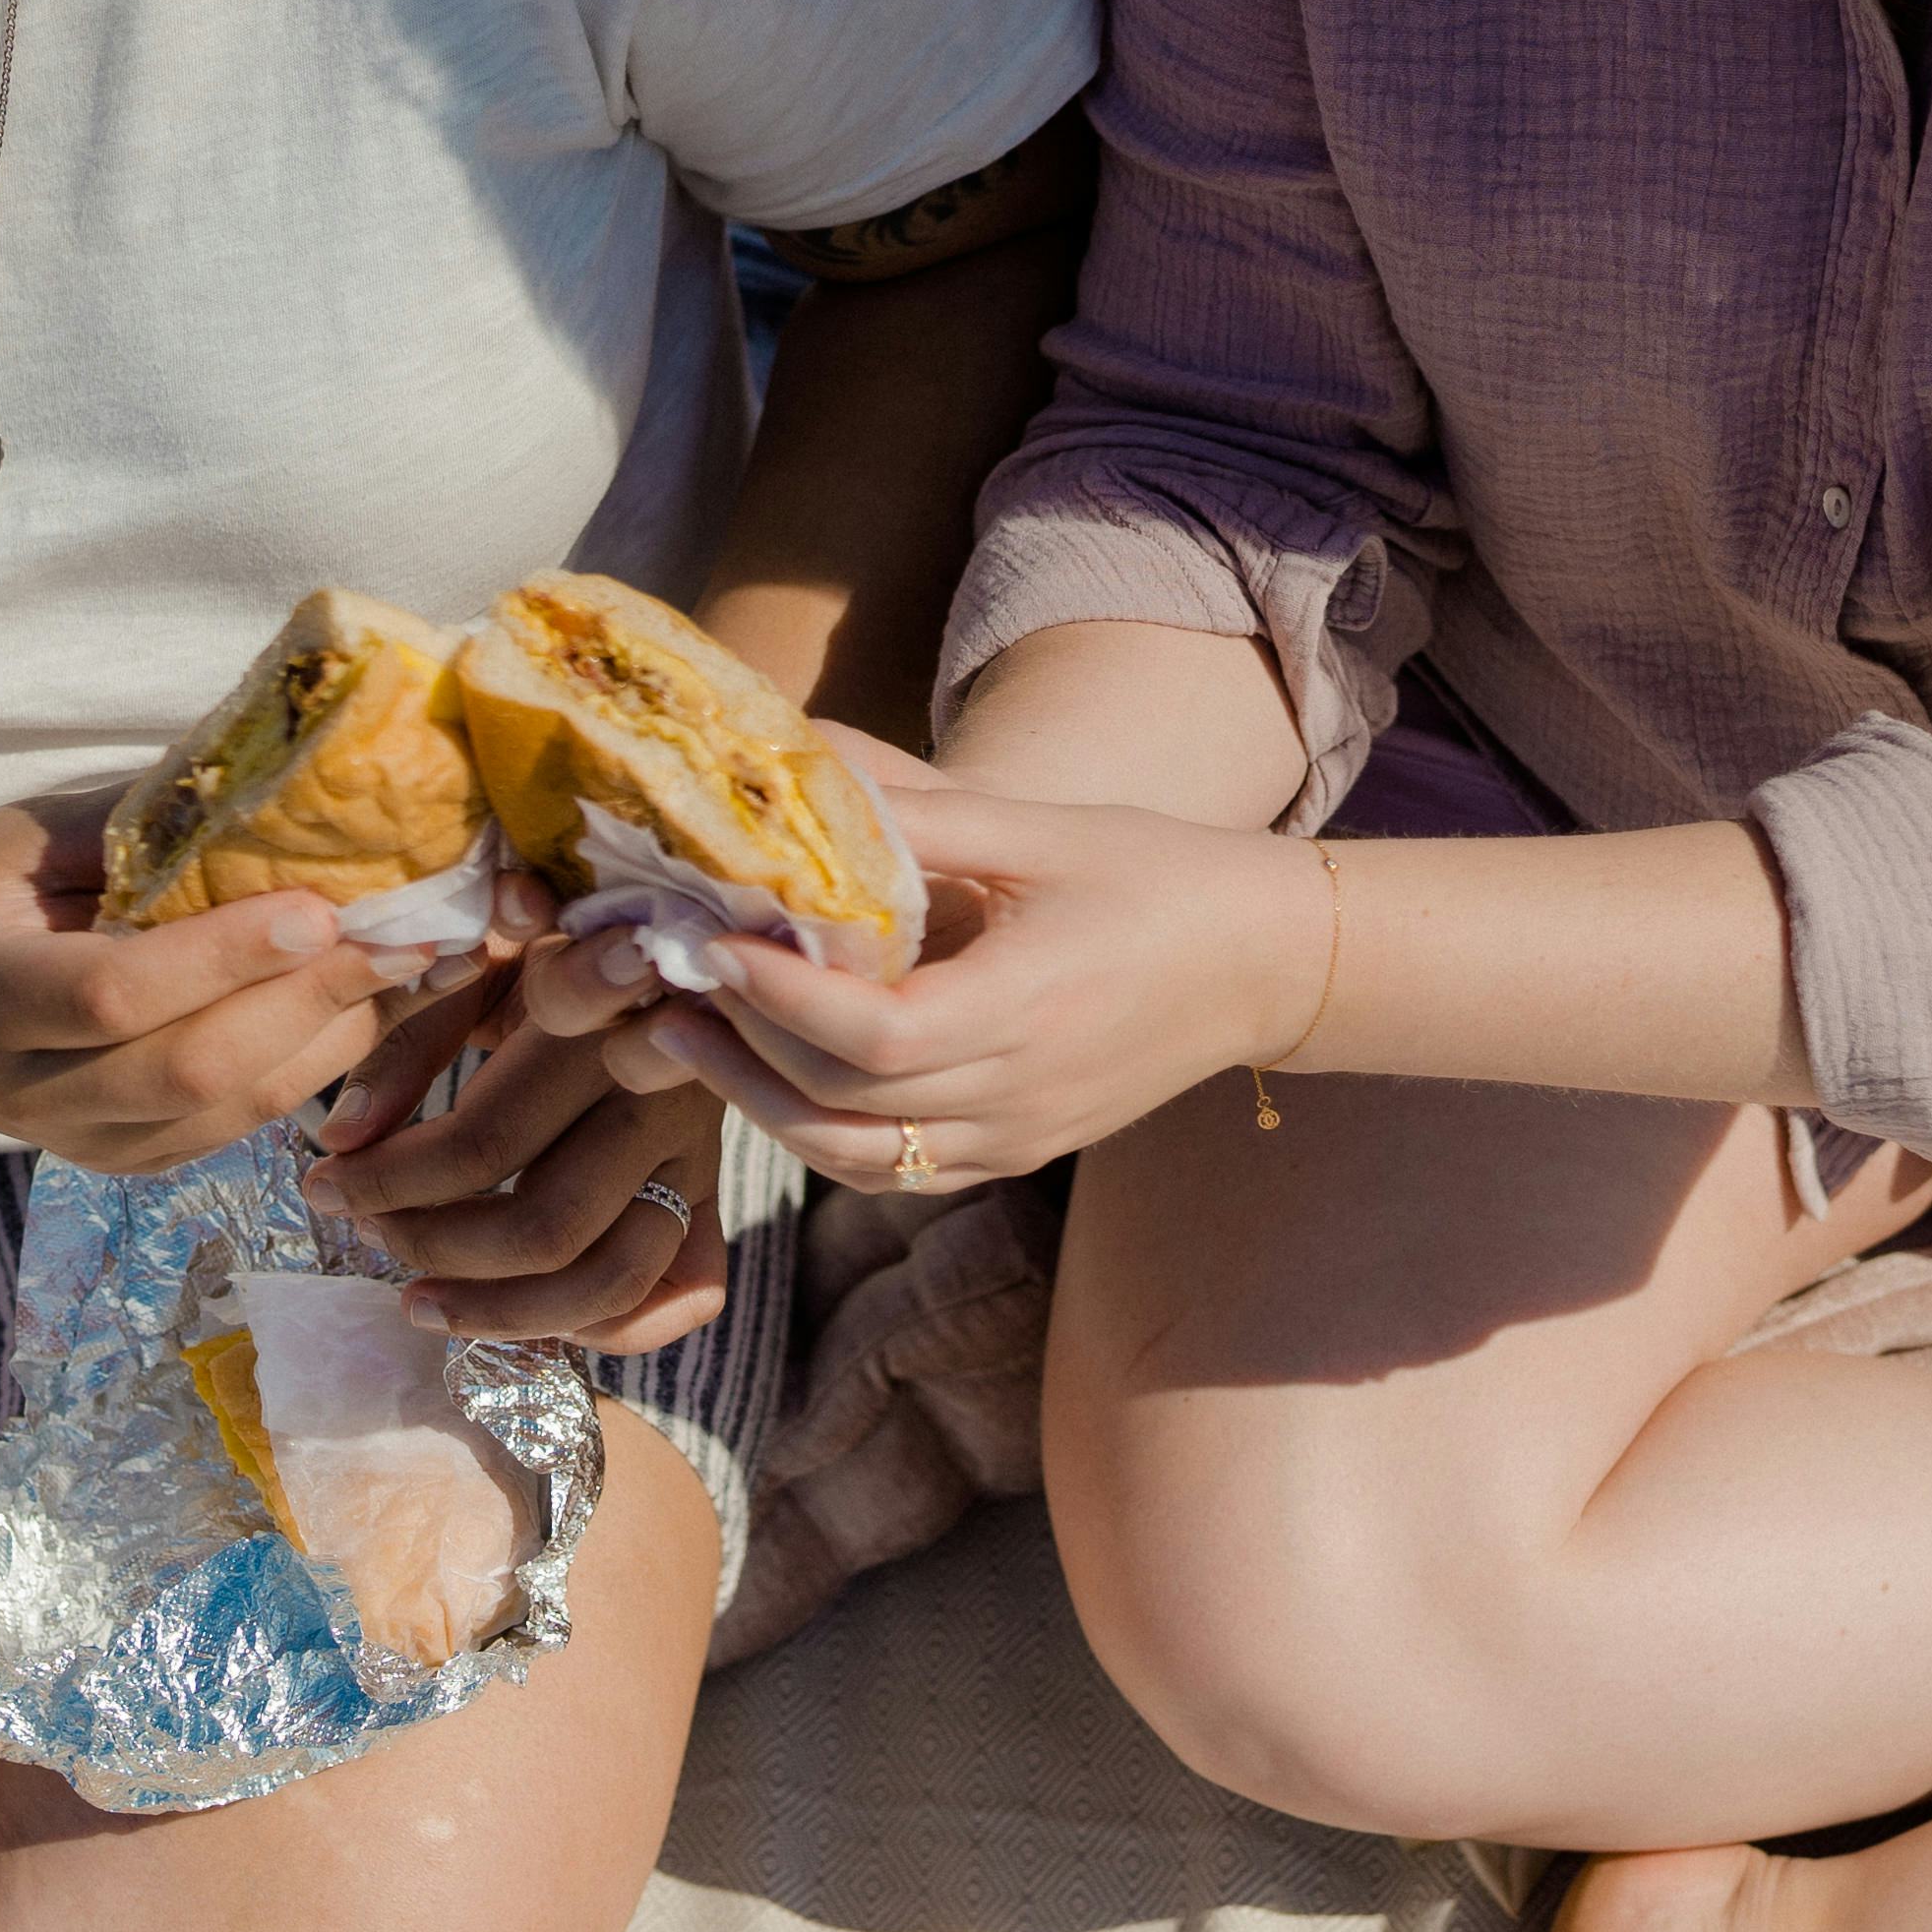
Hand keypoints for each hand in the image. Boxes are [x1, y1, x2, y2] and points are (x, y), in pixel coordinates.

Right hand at [0, 791, 420, 1172]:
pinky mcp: (141, 1163)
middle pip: (192, 1069)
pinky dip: (323, 1063)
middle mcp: (33, 1094)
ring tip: (422, 964)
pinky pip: (248, 1124)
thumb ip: (127, 822)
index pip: (113, 995)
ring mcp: (91, 1143)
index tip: (318, 908)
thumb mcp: (16, 837)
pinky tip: (378, 1002)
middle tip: (407, 938)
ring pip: (237, 1109)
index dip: (221, 958)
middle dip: (309, 1002)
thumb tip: (273, 776)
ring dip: (339, 1037)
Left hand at [298, 957, 731, 1353]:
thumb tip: (341, 1143)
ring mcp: (695, 1152)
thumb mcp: (471, 967)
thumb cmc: (545, 948)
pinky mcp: (715, 1189)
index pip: (481, 1142)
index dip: (388, 1180)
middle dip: (435, 1248)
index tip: (325, 1182)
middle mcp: (657, 1096)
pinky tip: (539, 1317)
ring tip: (422, 1305)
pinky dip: (616, 1327)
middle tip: (368, 1232)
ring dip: (505, 1313)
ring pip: (610, 1277)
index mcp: (595, 1027)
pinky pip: (690, 1290)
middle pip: (543, 1225)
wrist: (663, 938)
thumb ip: (403, 1047)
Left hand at [625, 745, 1331, 1189]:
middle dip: (742, 1053)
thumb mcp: (1040, 829)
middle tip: (666, 990)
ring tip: (692, 1043)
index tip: (708, 944)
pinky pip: (899, 1173)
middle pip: (846, 1105)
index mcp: (1026, 1009)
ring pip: (859, 1159)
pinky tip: (772, 1083)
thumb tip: (800, 757)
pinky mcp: (1018, 1154)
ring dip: (765, 1107)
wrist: (1265, 963)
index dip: (779, 1000)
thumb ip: (918, 813)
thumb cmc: (1157, 877)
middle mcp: (1017, 1094)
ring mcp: (1017, 1138)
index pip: (873, 1035)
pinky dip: (824, 1136)